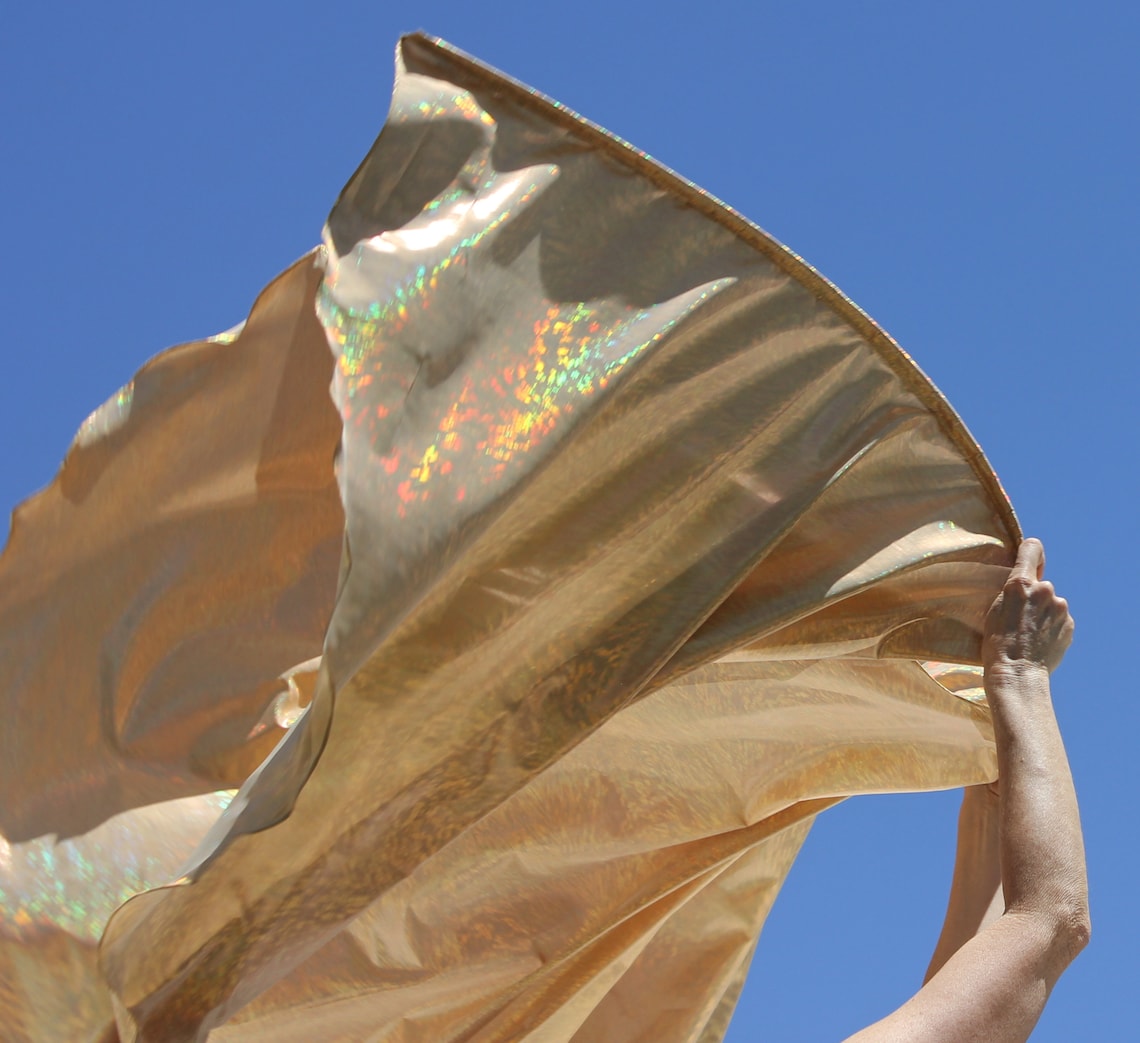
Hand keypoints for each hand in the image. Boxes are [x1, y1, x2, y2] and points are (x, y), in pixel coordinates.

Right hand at [983, 538, 1073, 673]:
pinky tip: (1038, 641)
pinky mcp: (1070, 625)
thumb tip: (1029, 584)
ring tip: (1028, 633)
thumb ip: (1014, 590)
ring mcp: (1061, 608)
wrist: (1017, 673)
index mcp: (1021, 584)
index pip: (1032, 548)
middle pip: (1041, 585)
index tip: (1028, 562)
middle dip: (1033, 597)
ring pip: (1051, 603)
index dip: (1030, 553)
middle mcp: (1045, 591)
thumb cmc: (997, 643)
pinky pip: (1060, 619)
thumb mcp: (994, 609)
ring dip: (1043, 613)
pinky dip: (1051, 627)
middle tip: (1019, 617)